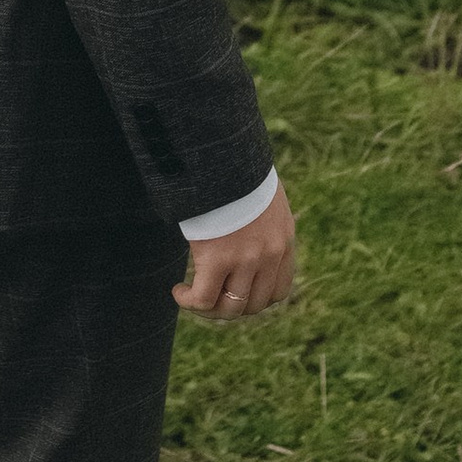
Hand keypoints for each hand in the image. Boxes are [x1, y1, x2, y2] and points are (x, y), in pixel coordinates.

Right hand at [175, 179, 296, 321]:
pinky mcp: (218, 258)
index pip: (277, 292)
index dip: (254, 301)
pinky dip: (189, 301)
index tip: (232, 292)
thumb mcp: (261, 196)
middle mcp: (270, 254)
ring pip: (230, 308)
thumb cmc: (234, 169)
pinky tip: (178, 291)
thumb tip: (246, 231)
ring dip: (208, 308)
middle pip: (253, 305)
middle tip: (208, 297)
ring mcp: (246, 259)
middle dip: (229, 307)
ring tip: (191, 296)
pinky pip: (204, 298)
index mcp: (283, 240)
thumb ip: (261, 220)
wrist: (222, 153)